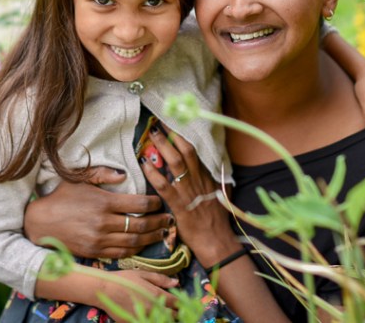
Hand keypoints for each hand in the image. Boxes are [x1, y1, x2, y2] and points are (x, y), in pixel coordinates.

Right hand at [24, 167, 171, 258]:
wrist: (39, 222)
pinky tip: (144, 245)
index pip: (139, 205)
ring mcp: (99, 240)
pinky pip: (121, 253)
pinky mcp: (94, 252)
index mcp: (103, 202)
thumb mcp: (79, 178)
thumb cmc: (61, 197)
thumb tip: (124, 174)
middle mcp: (104, 223)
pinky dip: (136, 250)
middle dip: (159, 222)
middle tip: (170, 219)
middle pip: (141, 226)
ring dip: (152, 238)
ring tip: (163, 233)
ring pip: (134, 243)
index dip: (154, 204)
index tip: (160, 202)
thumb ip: (102, 174)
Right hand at [97, 270, 177, 316]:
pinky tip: (151, 317)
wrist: (104, 289)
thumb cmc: (124, 279)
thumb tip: (177, 282)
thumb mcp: (143, 274)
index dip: (183, 305)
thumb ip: (161, 279)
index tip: (185, 304)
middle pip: (172, 316)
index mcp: (156, 295)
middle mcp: (152, 309)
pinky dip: (152, 321)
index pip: (177, 304)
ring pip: (161, 322)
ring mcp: (143, 318)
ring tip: (164, 315)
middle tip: (177, 312)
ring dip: (165, 319)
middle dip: (177, 314)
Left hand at [140, 124, 243, 266]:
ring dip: (162, 147)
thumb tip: (216, 169)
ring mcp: (188, 192)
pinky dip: (153, 173)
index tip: (172, 124)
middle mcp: (198, 180)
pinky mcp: (179, 205)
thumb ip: (216, 181)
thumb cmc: (217, 220)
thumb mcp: (221, 196)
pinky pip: (164, 186)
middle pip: (185, 151)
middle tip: (158, 123)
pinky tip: (144, 164)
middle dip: (171, 135)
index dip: (181, 137)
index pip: (194, 151)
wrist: (217, 241)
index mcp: (207, 177)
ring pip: (175, 163)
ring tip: (151, 135)